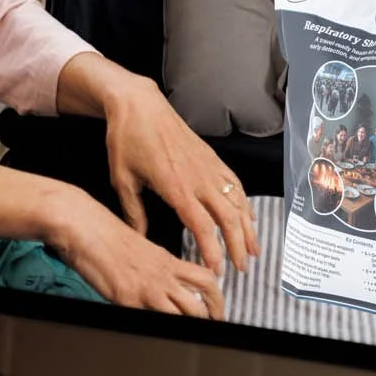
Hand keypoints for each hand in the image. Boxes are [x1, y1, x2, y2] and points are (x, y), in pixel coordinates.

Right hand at [43, 187, 225, 318]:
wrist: (84, 225)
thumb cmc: (103, 233)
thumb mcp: (138, 247)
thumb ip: (153, 265)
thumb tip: (159, 280)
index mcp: (166, 260)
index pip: (205, 278)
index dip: (217, 296)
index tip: (216, 306)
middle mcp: (162, 274)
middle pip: (204, 298)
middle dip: (214, 315)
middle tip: (214, 324)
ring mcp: (147, 288)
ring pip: (186, 312)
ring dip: (193, 325)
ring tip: (193, 334)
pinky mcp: (128, 298)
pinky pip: (151, 320)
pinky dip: (158, 328)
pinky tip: (156, 331)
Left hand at [96, 70, 257, 276]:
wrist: (139, 105)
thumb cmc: (127, 139)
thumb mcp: (122, 179)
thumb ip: (133, 212)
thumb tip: (138, 237)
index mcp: (176, 187)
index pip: (202, 227)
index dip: (212, 251)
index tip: (216, 270)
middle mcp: (199, 178)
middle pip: (227, 218)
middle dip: (237, 246)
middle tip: (241, 269)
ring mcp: (209, 166)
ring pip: (238, 202)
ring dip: (248, 228)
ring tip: (253, 249)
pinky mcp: (212, 158)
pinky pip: (236, 184)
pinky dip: (245, 203)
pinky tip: (248, 217)